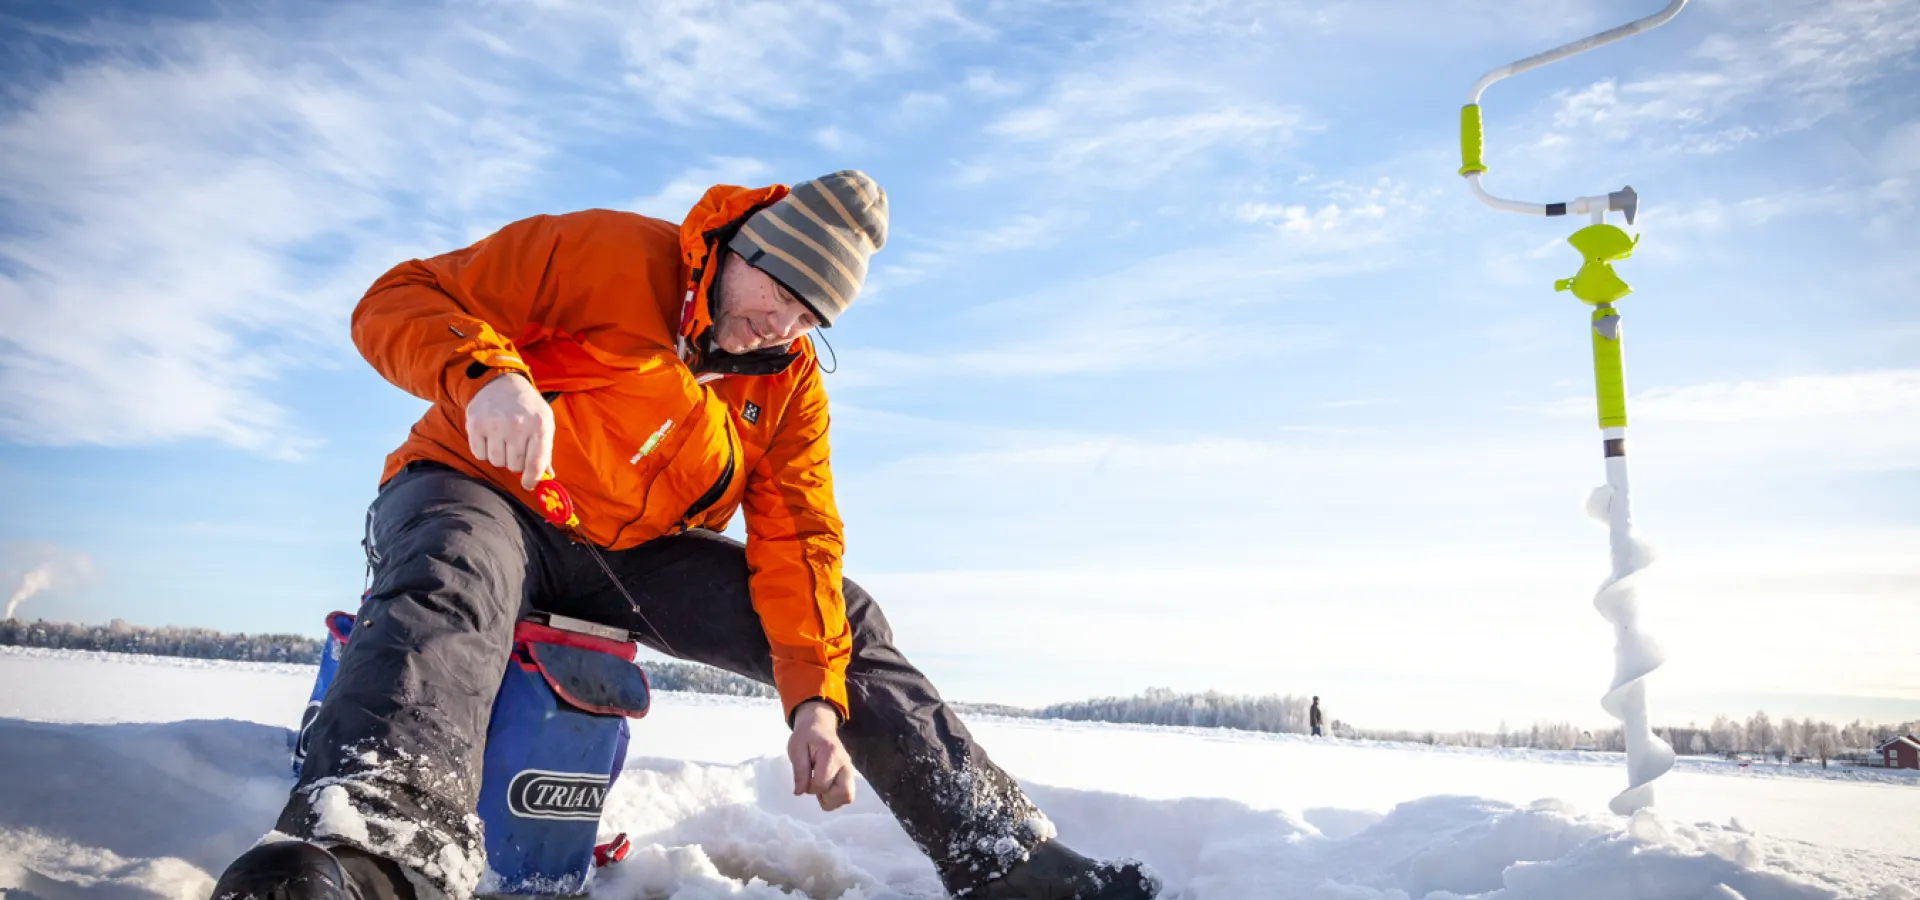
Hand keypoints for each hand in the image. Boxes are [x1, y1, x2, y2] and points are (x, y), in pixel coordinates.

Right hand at [465, 372, 553, 490]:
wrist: (501, 382)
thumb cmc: (527, 407)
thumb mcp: (544, 423)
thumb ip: (545, 452)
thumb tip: (548, 478)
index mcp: (539, 425)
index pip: (536, 464)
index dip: (532, 479)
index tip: (528, 484)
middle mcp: (517, 425)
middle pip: (515, 466)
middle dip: (516, 462)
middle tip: (515, 447)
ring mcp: (495, 424)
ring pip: (497, 462)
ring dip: (500, 456)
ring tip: (503, 439)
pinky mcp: (476, 425)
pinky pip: (479, 454)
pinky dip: (484, 451)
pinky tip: (490, 436)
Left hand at [787, 701, 854, 810]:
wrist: (818, 726)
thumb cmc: (805, 737)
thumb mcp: (796, 749)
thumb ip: (799, 771)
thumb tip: (800, 792)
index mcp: (831, 754)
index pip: (822, 784)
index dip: (810, 787)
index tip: (804, 779)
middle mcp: (845, 764)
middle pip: (845, 793)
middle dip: (827, 798)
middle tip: (816, 789)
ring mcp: (850, 770)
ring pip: (848, 796)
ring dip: (831, 800)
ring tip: (820, 790)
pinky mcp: (849, 775)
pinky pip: (847, 794)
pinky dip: (835, 798)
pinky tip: (825, 789)